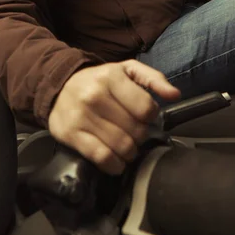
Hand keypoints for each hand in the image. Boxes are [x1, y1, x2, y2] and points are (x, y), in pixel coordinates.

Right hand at [48, 59, 180, 174]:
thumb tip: (175, 95)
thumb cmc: (99, 80)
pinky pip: (103, 158)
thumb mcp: (126, 70)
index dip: (151, 115)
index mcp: (111, 77)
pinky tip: (116, 160)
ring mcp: (81, 116)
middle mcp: (95, 95)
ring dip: (130, 152)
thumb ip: (153, 78)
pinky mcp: (71, 135)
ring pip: (122, 146)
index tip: (144, 115)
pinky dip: (115, 164)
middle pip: (136, 130)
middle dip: (141, 135)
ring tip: (127, 145)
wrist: (59, 86)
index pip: (146, 108)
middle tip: (135, 132)